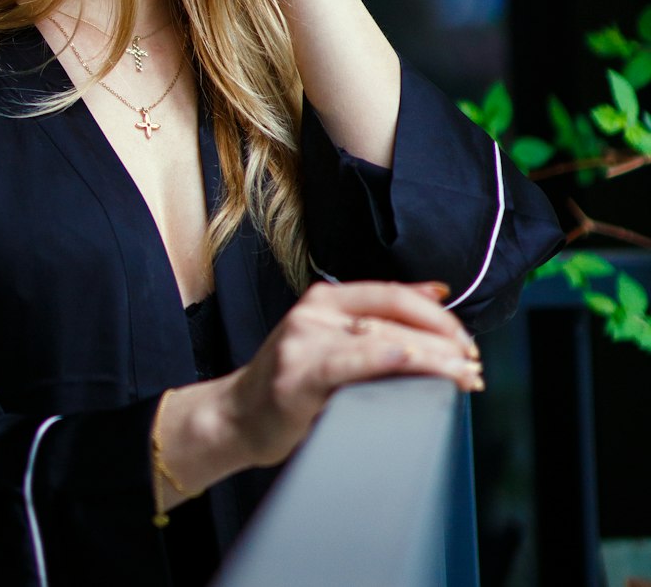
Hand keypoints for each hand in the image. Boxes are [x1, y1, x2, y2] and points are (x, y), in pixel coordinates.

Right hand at [219, 280, 480, 469]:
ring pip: (379, 340)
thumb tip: (437, 293)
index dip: (435, 316)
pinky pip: (348, 363)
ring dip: (428, 359)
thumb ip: (378, 317)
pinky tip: (408, 362)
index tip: (466, 341)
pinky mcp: (296, 375)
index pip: (392, 295)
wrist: (236, 417)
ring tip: (461, 376)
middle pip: (391, 319)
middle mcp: (314, 312)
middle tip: (473, 365)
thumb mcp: (332, 338)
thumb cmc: (290, 383)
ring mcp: (302, 341)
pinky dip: (382, 360)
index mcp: (324, 298)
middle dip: (441, 343)